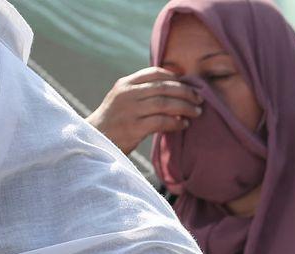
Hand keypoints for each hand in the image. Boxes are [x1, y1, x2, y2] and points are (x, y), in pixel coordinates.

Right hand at [87, 67, 202, 154]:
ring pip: (165, 103)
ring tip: (197, 112)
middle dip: (185, 92)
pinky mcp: (134, 128)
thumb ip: (142, 92)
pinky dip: (176, 122)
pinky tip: (184, 124)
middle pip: (164, 87)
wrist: (95, 139)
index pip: (154, 73)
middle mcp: (127, 94)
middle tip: (199, 99)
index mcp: (125, 84)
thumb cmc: (115, 120)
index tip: (189, 84)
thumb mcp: (123, 99)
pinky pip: (161, 122)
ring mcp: (130, 110)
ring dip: (185, 107)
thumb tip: (172, 88)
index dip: (175, 77)